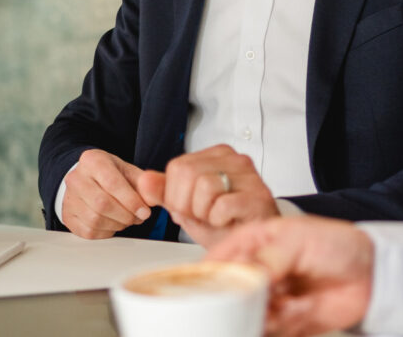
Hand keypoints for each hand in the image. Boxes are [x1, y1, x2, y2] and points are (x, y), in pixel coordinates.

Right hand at [60, 149, 152, 238]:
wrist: (87, 179)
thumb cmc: (110, 174)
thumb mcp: (127, 170)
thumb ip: (142, 183)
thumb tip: (153, 198)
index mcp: (92, 160)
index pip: (112, 183)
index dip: (131, 200)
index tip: (145, 211)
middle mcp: (76, 178)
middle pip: (102, 204)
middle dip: (126, 215)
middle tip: (138, 217)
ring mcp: (69, 198)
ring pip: (95, 220)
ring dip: (118, 224)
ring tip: (128, 219)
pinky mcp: (68, 216)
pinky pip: (89, 231)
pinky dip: (107, 231)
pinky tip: (114, 224)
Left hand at [137, 144, 279, 246]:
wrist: (249, 247)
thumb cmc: (222, 225)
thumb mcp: (186, 207)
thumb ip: (164, 192)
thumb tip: (144, 180)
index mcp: (215, 155)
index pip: (177, 166)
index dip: (175, 194)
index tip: (191, 207)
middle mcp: (234, 158)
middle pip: (188, 173)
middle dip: (187, 204)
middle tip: (203, 215)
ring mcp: (249, 175)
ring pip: (205, 186)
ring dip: (205, 213)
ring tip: (218, 217)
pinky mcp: (258, 196)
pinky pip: (222, 205)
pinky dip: (219, 220)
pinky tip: (229, 221)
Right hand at [208, 216, 373, 336]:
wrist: (371, 275)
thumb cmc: (339, 245)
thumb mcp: (300, 240)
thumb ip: (269, 257)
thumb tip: (244, 274)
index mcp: (255, 243)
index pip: (219, 259)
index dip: (212, 275)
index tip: (217, 288)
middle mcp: (258, 271)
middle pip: (229, 294)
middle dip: (242, 301)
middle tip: (266, 297)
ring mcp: (270, 298)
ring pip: (246, 316)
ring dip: (265, 315)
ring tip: (287, 304)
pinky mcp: (284, 322)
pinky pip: (268, 331)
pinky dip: (282, 326)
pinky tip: (301, 310)